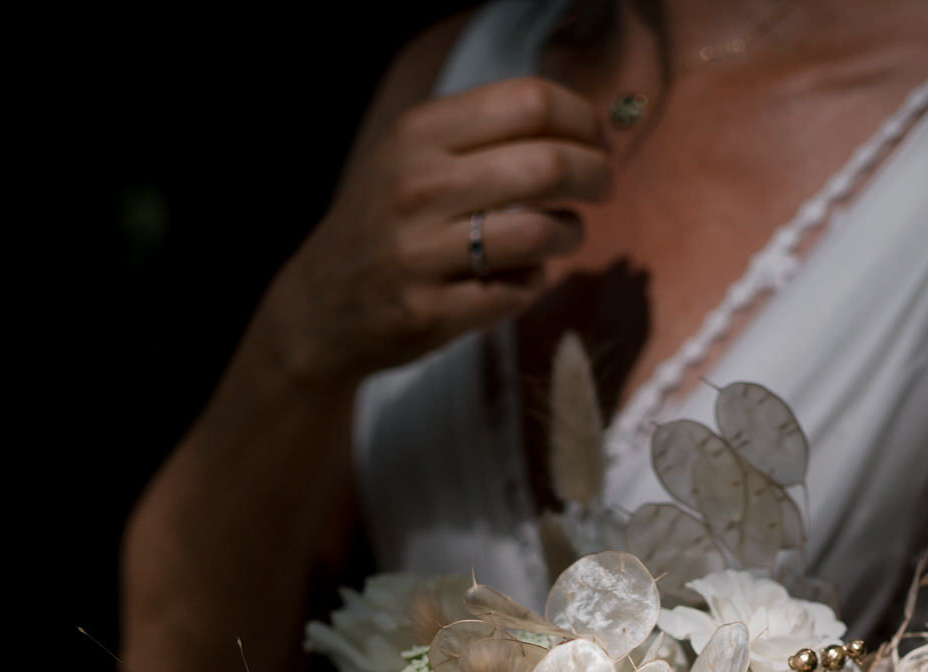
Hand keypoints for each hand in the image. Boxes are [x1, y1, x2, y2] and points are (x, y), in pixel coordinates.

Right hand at [264, 77, 610, 384]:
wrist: (323, 303)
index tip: (598, 139)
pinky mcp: (430, 312)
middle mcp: (419, 186)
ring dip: (570, 233)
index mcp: (420, 134)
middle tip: (604, 187)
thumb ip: (484, 136)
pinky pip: (515, 292)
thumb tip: (581, 125)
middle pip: (546, 164)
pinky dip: (533, 283)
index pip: (529, 103)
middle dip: (595, 175)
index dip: (582, 119)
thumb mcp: (416, 158)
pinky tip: (523, 277)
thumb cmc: (389, 223)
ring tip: (566, 234)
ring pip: (538, 232)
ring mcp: (421, 253)